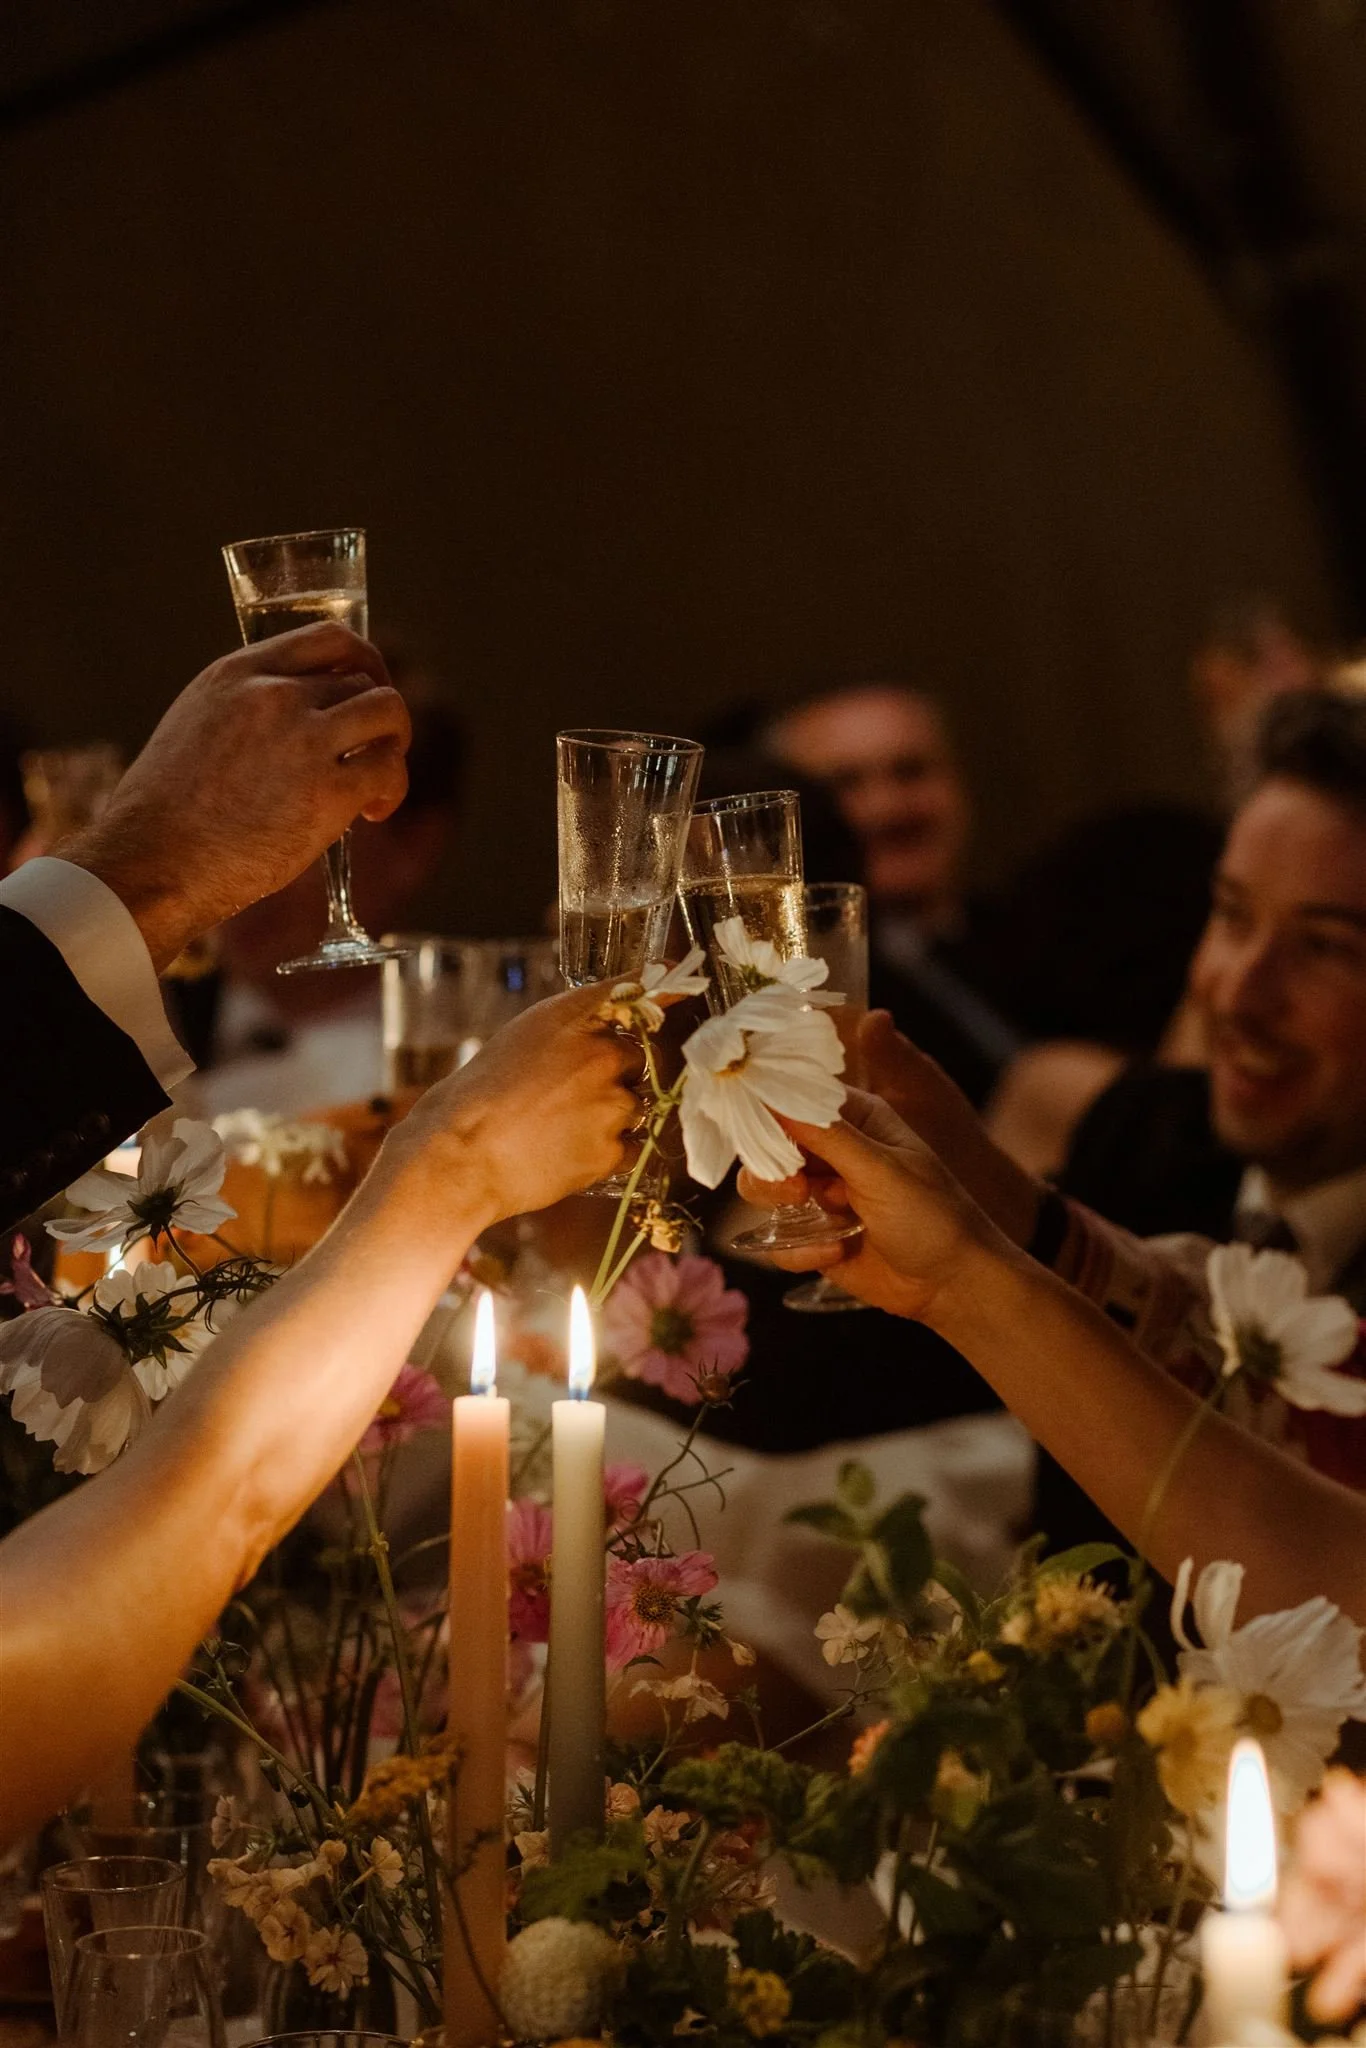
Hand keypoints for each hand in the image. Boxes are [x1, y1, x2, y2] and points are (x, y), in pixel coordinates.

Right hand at [63, 624, 410, 968]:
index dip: (364, 662)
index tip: (367, 690)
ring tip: (377, 782)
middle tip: (371, 750)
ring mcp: (303, 740)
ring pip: (389, 712)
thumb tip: (288, 718)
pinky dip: (392, 790)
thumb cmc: (163, 813)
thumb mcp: (194, 726)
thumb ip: (243, 709)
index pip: (328, 639)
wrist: (153, 862)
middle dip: (377, 715)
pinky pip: (389, 770)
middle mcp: (274, 695)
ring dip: (395, 744)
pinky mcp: (327, 791)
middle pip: (363, 678)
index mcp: (237, 674)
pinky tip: (371, 813)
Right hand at [395, 984, 639, 1221]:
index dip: (662, 986)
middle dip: (618, 1074)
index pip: (633, 990)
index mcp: (572, 1019)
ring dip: (612, 1115)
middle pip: (640, 1059)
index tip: (678, 977)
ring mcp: (611, 1104)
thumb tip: (607, 1036)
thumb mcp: (519, 1038)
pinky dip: (607, 1151)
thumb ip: (568, 1031)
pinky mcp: (610, 1150)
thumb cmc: (477, 1097)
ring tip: (562, 1127)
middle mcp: (601, 1055)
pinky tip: (567, 1151)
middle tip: (573, 1094)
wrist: (459, 1156)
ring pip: (635, 1105)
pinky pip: (629, 1146)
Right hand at [738, 1087, 994, 1318]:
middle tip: (796, 1192)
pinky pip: (778, 1237)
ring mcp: (820, 1194)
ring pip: (764, 1190)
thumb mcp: (881, 1170)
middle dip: (772, 1172)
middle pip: (767, 1145)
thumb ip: (826, 1134)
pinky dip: (799, 1249)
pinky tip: (836, 1253)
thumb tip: (771, 1092)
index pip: (791, 1098)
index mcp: (854, 1120)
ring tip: (821, 1224)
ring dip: (782, 1210)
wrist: (953, 1285)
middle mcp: (831, 1151)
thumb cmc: (932, 1216)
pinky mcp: (813, 1236)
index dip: (767, 1112)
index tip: (760, 1136)